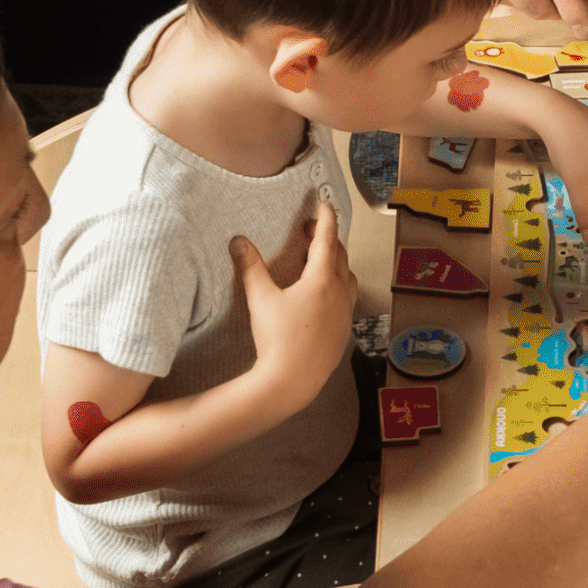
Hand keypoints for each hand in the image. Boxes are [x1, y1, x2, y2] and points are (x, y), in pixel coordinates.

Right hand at [233, 202, 354, 410]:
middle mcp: (340, 294)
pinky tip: (326, 295)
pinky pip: (348, 300)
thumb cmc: (277, 340)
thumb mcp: (260, 299)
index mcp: (322, 280)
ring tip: (321, 260)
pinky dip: (340, 287)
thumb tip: (238, 241)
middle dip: (328, 239)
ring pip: (348, 278)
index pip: (327, 240)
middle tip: (311, 231)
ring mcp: (345, 314)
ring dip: (338, 263)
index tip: (324, 205)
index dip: (326, 219)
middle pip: (340, 256)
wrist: (292, 382)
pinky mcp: (343, 332)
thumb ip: (250, 267)